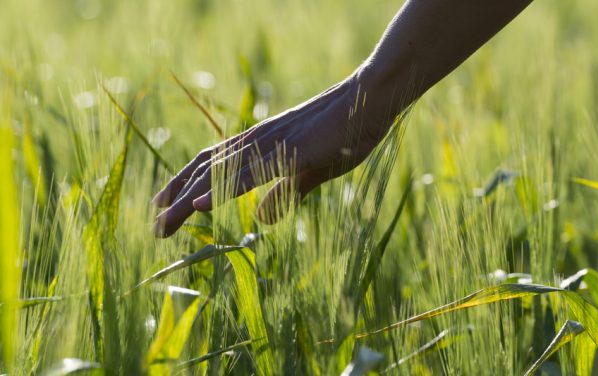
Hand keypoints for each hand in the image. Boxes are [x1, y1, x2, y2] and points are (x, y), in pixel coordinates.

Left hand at [153, 74, 391, 236]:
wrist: (370, 101)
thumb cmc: (343, 133)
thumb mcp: (309, 172)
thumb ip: (284, 194)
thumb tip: (262, 219)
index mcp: (260, 143)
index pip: (211, 163)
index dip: (184, 184)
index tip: (163, 205)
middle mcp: (257, 140)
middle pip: (205, 170)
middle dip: (176, 199)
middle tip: (155, 228)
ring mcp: (271, 144)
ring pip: (219, 174)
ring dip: (188, 199)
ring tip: (164, 223)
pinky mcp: (289, 151)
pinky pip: (250, 173)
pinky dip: (222, 189)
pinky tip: (200, 205)